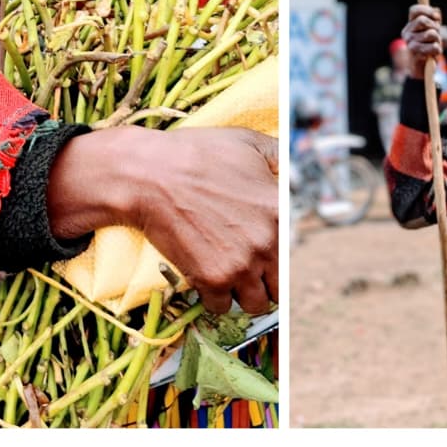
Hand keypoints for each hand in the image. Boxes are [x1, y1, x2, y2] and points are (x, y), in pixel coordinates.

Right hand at [47, 126, 277, 314]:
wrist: (150, 174)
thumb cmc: (197, 154)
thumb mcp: (247, 141)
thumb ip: (277, 154)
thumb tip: (290, 162)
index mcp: (280, 209)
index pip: (296, 249)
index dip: (281, 252)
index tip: (268, 251)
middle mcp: (267, 242)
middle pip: (280, 286)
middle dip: (266, 279)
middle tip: (250, 267)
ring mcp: (240, 264)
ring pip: (255, 303)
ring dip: (243, 291)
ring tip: (229, 271)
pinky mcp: (211, 279)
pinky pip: (222, 306)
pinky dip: (215, 296)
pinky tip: (207, 273)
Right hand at [402, 3, 442, 78]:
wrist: (423, 67)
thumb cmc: (428, 46)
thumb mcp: (433, 30)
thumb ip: (434, 19)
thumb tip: (436, 10)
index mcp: (410, 25)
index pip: (414, 10)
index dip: (427, 10)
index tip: (437, 17)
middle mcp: (407, 33)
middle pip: (422, 20)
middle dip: (434, 27)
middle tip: (436, 35)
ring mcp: (410, 43)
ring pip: (431, 34)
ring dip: (438, 40)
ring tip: (434, 45)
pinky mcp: (416, 54)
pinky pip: (434, 47)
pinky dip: (437, 50)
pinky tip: (433, 54)